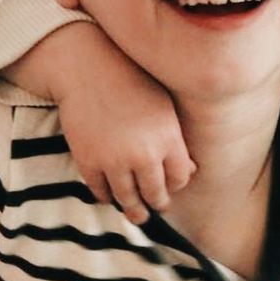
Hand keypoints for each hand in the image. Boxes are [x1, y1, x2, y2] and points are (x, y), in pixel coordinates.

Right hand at [25, 23, 194, 223]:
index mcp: (168, 138)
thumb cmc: (130, 82)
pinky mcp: (89, 162)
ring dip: (133, 210)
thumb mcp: (163, 107)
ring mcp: (115, 160)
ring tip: (136, 212)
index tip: (169, 185)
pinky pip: (101, 192)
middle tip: (155, 206)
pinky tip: (110, 194)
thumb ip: (176, 141)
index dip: (175, 184)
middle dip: (157, 203)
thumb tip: (192, 172)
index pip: (180, 178)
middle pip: (156, 195)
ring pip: (128, 201)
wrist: (87, 67)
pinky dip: (106, 196)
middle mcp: (144, 154)